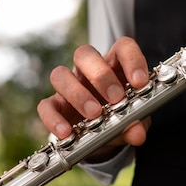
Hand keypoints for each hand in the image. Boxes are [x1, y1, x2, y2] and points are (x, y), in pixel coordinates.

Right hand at [37, 36, 151, 156]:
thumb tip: (137, 133)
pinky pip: (46, 106)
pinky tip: (67, 133)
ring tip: (94, 115)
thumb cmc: (122, 117)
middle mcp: (88, 70)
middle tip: (116, 98)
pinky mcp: (54, 106)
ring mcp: (69, 86)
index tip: (140, 82)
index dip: (132, 60)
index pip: (122, 48)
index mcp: (114, 65)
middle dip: (101, 75)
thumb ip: (137, 124)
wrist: (104, 137)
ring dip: (78, 94)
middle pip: (84, 54)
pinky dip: (54, 119)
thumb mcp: (134, 121)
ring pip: (60, 74)